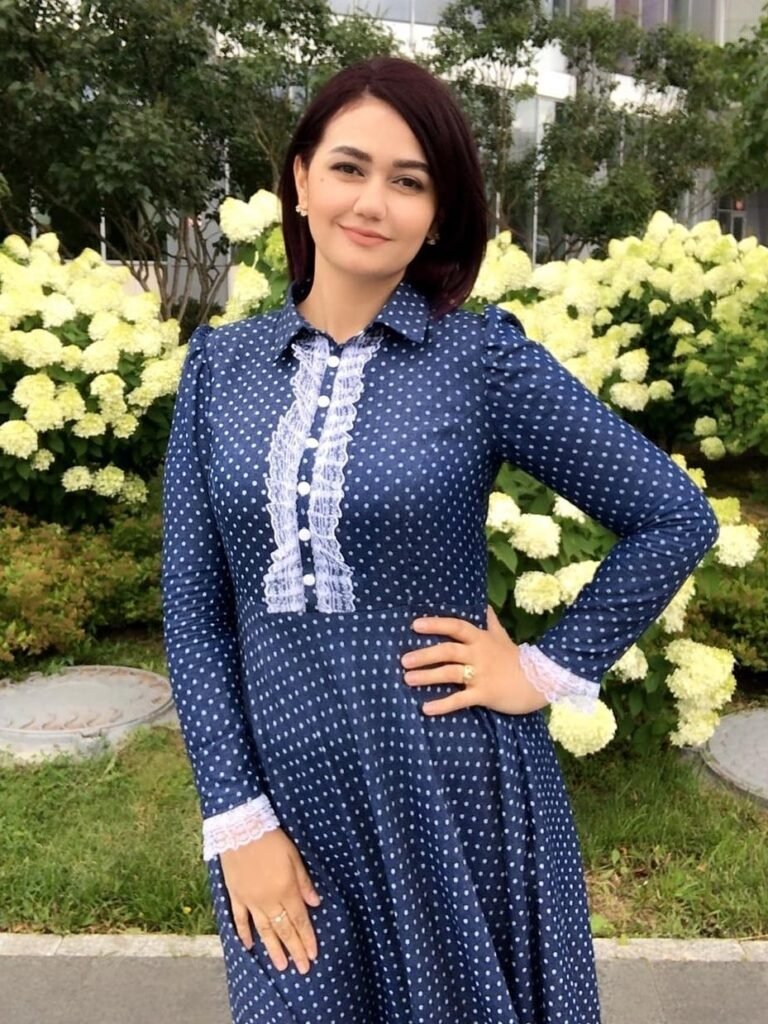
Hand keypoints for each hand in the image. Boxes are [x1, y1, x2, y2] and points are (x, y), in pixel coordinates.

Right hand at [219, 827, 321, 974]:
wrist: (240, 828)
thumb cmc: (271, 839)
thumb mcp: (294, 856)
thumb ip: (304, 882)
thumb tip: (315, 904)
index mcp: (286, 890)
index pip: (299, 920)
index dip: (307, 938)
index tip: (313, 955)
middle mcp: (268, 900)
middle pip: (284, 930)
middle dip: (294, 950)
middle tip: (302, 969)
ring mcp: (250, 900)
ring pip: (264, 930)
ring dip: (273, 949)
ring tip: (281, 966)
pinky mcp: (236, 895)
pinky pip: (240, 919)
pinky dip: (244, 934)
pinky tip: (249, 946)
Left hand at [401, 604, 548, 716]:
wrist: (541, 680)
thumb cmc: (517, 659)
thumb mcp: (502, 637)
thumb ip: (489, 622)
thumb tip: (482, 604)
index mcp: (481, 639)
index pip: (456, 627)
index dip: (436, 624)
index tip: (415, 625)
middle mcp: (479, 654)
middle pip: (448, 651)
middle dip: (424, 654)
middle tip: (404, 660)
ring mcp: (482, 675)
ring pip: (450, 673)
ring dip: (428, 676)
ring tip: (408, 679)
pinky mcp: (485, 694)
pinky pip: (461, 700)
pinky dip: (443, 704)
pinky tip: (426, 708)